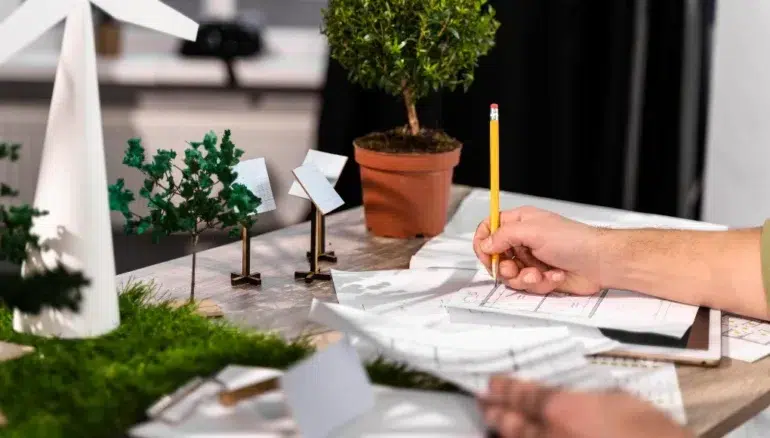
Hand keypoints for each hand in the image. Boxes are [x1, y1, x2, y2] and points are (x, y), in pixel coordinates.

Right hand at [472, 206, 603, 294]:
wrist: (599, 262)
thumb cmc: (573, 240)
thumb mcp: (533, 231)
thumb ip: (504, 236)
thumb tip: (485, 243)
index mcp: (520, 222)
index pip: (489, 228)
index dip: (483, 242)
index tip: (485, 254)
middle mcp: (523, 241)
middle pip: (496, 256)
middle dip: (503, 266)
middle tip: (513, 268)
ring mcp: (531, 260)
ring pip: (510, 275)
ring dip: (523, 277)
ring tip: (538, 274)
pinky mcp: (540, 277)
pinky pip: (526, 286)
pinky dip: (540, 283)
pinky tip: (554, 276)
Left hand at [479, 375, 692, 437]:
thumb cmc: (651, 432)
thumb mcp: (621, 401)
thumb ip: (587, 397)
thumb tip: (570, 396)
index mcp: (564, 410)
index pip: (524, 395)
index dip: (505, 388)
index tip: (492, 383)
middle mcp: (549, 435)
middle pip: (512, 422)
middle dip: (496, 410)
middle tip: (484, 402)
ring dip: (502, 432)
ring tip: (492, 422)